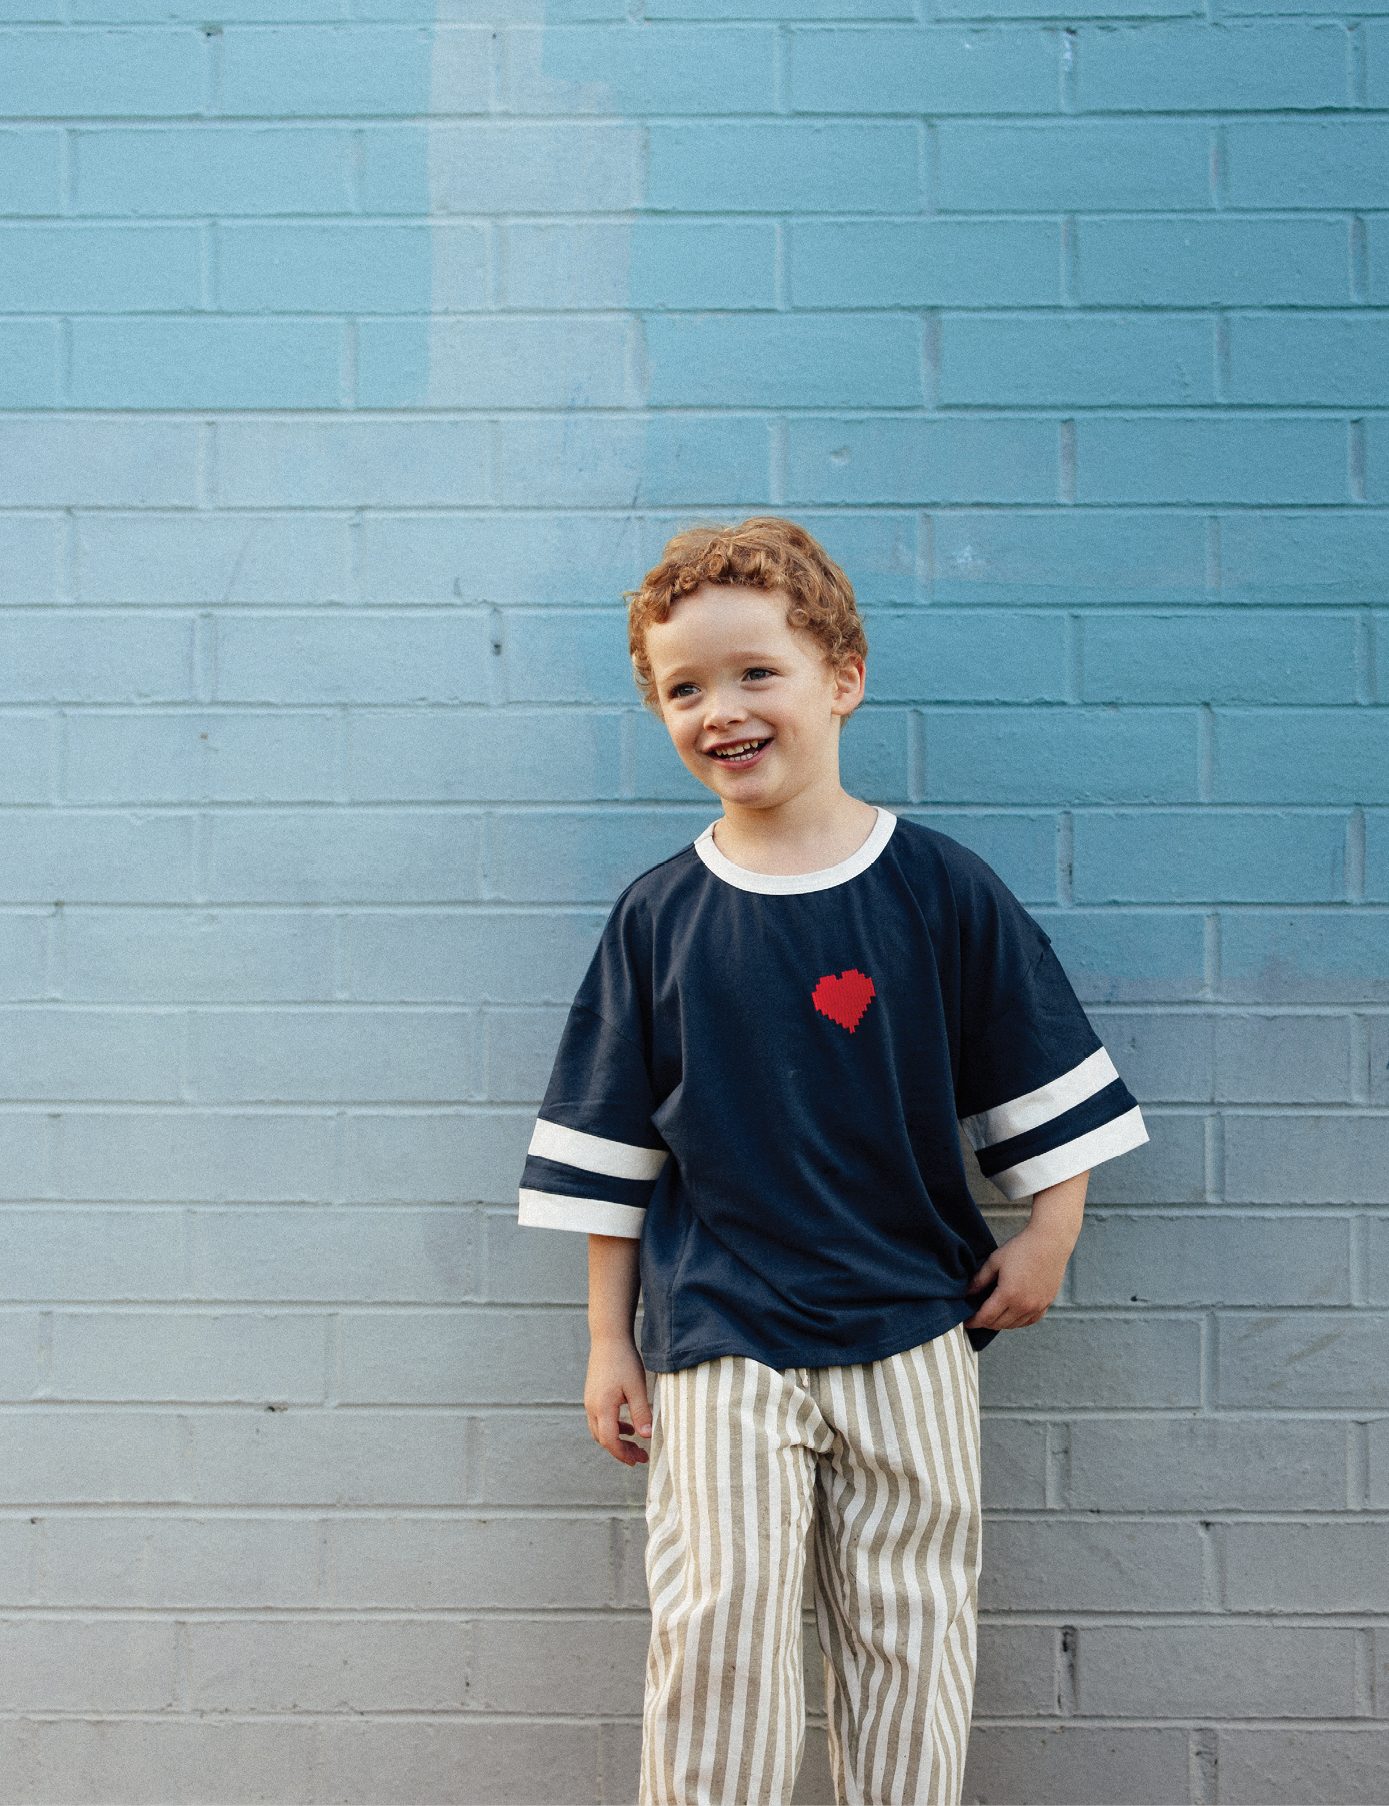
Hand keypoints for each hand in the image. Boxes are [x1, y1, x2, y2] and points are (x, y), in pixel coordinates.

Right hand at [585, 1334, 652, 1465]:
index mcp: (602, 1407)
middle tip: (640, 1456)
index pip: (610, 1441)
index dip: (623, 1454)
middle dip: (621, 1450)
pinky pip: (599, 1419)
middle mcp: (592, 1406)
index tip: (638, 1460)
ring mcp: (590, 1400)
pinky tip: (627, 1425)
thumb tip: (646, 1436)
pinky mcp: (593, 1394)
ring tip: (635, 1444)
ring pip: (599, 1430)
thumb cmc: (624, 1361)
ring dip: (616, 1439)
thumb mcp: (637, 1388)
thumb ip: (641, 1413)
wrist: (608, 1338)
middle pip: (603, 1439)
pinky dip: (612, 1427)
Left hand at [963, 1170, 1088, 1332]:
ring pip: (1014, 1325)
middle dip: (985, 1323)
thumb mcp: (995, 1261)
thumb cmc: (1022, 1248)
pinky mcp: (1046, 1304)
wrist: (1050, 1242)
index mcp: (1008, 1294)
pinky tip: (1011, 1315)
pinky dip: (1017, 1322)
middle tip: (977, 1317)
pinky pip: (1029, 1321)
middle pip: (999, 1324)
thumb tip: (967, 1293)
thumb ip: (979, 1279)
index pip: (986, 1317)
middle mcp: (1023, 1305)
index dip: (974, 1321)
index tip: (967, 1322)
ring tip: (992, 1315)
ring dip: (1001, 1323)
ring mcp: (1036, 1306)